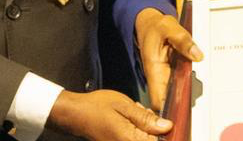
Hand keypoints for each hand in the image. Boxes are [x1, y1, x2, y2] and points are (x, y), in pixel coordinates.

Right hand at [47, 89, 170, 140]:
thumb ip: (145, 118)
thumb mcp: (123, 106)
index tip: (167, 123)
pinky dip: (137, 131)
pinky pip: (135, 139)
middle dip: (155, 128)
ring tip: (135, 113)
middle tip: (144, 112)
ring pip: (143, 139)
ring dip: (146, 129)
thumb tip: (166, 127)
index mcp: (130, 139)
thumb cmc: (95, 107)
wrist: (74, 114)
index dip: (167, 133)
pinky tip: (130, 120)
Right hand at [135, 7, 202, 110]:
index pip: (157, 99)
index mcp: (153, 69)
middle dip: (178, 106)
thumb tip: (198, 55)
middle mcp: (158, 76)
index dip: (167, 109)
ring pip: (174, 93)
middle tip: (193, 107)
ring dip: (184, 96)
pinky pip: (178, 83)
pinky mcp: (170, 72)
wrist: (149, 24)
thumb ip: (183, 41)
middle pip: (166, 100)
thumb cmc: (156, 27)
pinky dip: (186, 86)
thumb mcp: (169, 27)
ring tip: (197, 97)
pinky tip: (194, 85)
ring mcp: (164, 76)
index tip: (180, 112)